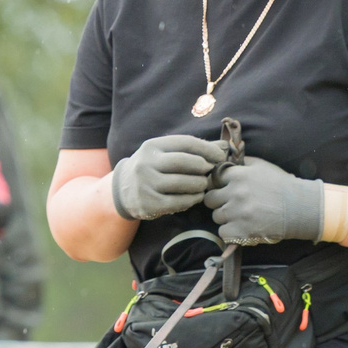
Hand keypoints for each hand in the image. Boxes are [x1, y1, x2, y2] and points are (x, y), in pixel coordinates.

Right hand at [108, 133, 226, 220]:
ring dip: (199, 184)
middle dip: (203, 167)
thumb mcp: (166, 153)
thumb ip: (193, 150)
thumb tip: (224, 146)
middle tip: (212, 171)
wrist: (123, 189)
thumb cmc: (152, 168)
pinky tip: (196, 197)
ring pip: (182, 183)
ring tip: (204, 185)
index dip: (206, 148)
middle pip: (184, 162)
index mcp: (152, 146)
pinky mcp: (148, 204)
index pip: (185, 143)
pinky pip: (177, 202)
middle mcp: (146, 163)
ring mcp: (145, 184)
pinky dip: (191, 200)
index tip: (220, 155)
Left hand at [205, 156, 324, 245]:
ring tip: (241, 216)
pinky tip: (242, 227)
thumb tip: (226, 159)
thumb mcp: (262, 166)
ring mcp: (237, 214)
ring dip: (226, 217)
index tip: (226, 188)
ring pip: (216, 216)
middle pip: (210, 199)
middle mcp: (235, 194)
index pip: (214, 179)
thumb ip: (243, 162)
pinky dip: (230, 232)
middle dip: (219, 201)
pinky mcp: (240, 232)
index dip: (220, 184)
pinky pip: (223, 233)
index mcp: (239, 176)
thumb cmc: (282, 185)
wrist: (299, 208)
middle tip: (232, 204)